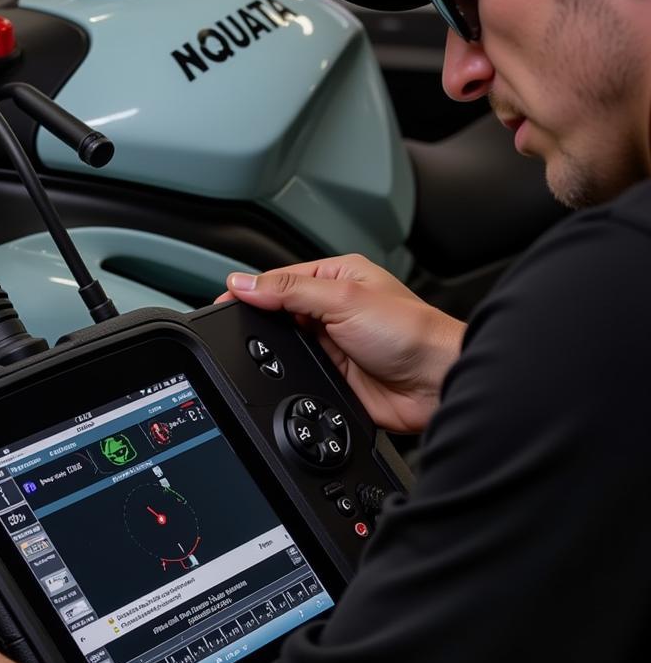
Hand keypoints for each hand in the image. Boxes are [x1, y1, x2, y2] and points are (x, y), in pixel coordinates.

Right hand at [218, 255, 464, 432]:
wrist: (437, 383)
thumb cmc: (412, 333)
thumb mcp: (343, 299)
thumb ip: (290, 291)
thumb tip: (246, 283)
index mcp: (336, 278)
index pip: (280, 279)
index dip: (251, 290)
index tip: (225, 300)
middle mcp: (333, 309)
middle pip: (278, 312)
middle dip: (260, 320)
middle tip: (236, 326)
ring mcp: (332, 344)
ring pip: (285, 345)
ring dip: (275, 351)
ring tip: (263, 353)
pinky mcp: (333, 376)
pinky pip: (298, 374)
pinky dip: (288, 376)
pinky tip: (284, 375)